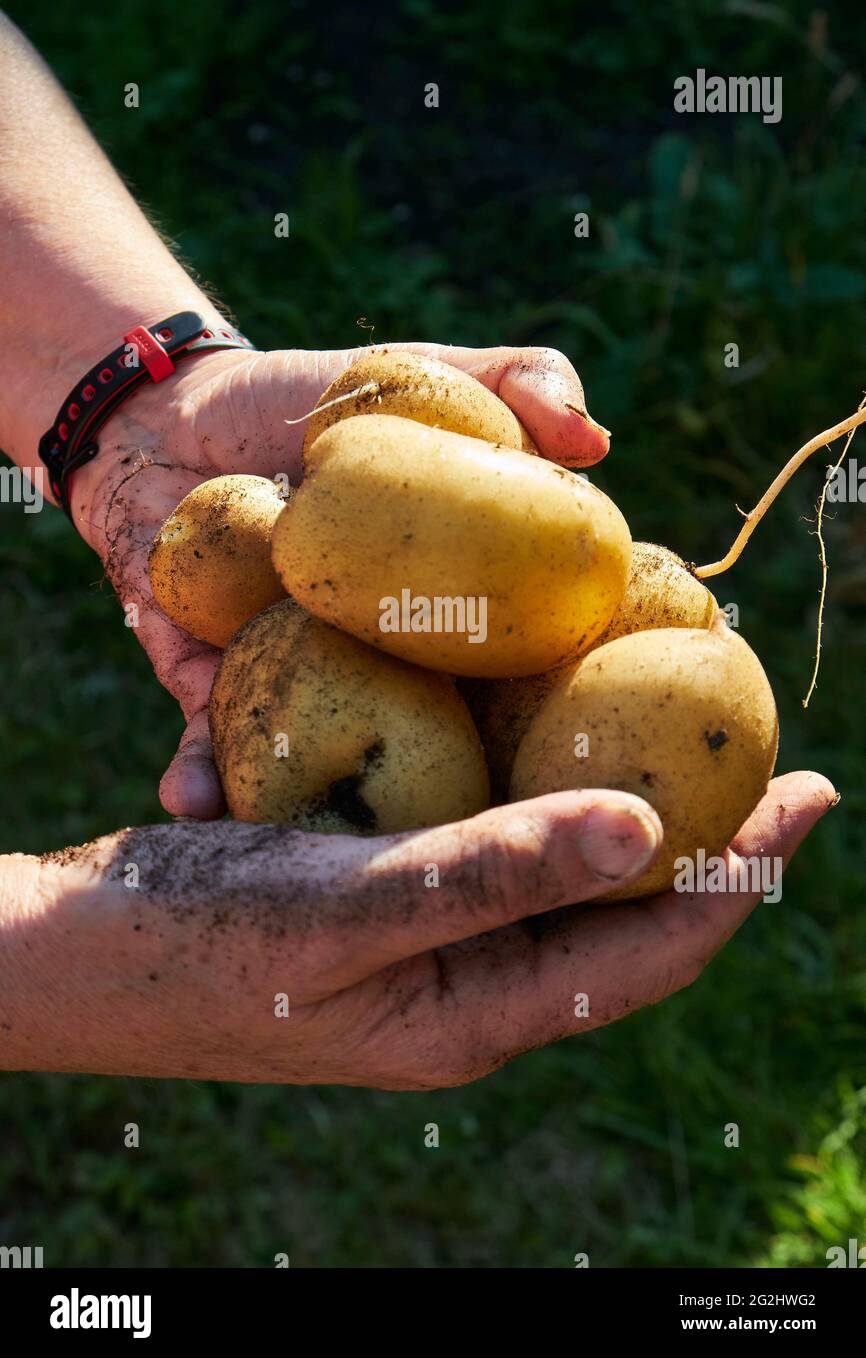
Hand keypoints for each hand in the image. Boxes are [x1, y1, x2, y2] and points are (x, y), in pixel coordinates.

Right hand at [12, 773, 833, 1083]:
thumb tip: (651, 835)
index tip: (811, 789)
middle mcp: (468, 989)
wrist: (76, 953)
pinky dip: (537, 797)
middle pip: (622, 916)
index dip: (741, 874)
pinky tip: (536, 739)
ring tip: (669, 734)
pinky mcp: (385, 908)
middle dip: (703, 839)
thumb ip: (495, 872)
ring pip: (560, 879)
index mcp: (477, 1010)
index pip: (651, 950)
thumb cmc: (198, 937)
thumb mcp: (349, 906)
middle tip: (759, 751)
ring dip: (621, 810)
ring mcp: (426, 951)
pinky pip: (490, 850)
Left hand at [71, 342, 610, 818]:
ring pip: (340, 780)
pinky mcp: (225, 697)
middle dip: (478, 828)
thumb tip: (596, 441)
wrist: (173, 416)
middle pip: (454, 761)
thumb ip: (516, 381)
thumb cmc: (311, 395)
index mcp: (472, 612)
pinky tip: (192, 799)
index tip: (631, 777)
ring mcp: (314, 693)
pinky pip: (220, 748)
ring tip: (328, 876)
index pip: (551, 676)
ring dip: (335, 830)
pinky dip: (206, 774)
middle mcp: (402, 673)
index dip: (595, 725)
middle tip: (496, 872)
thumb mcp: (424, 375)